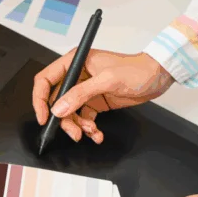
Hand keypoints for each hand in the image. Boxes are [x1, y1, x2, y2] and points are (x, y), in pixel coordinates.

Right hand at [32, 50, 173, 142]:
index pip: (45, 80)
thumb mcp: (107, 80)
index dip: (40, 99)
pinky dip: (88, 128)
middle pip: (57, 101)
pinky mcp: (94, 102)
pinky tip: (97, 133)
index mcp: (75, 62)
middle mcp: (77, 76)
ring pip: (69, 113)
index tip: (44, 117)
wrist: (158, 76)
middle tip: (74, 132)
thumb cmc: (137, 69)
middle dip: (64, 119)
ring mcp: (85, 90)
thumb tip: (59, 108)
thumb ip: (80, 94)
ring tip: (90, 132)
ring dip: (77, 126)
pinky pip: (83, 118)